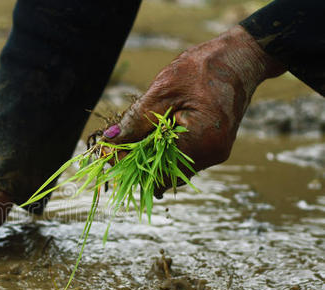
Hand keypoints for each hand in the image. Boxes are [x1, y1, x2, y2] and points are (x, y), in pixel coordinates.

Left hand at [104, 25, 284, 196]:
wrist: (241, 57)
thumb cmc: (204, 67)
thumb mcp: (164, 90)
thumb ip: (137, 119)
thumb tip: (110, 139)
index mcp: (202, 142)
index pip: (156, 170)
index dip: (128, 165)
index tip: (106, 154)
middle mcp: (211, 155)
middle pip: (163, 174)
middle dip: (136, 162)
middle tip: (112, 148)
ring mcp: (215, 153)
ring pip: (171, 168)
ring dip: (149, 157)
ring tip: (128, 141)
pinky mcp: (213, 147)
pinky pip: (181, 158)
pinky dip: (163, 150)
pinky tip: (149, 137)